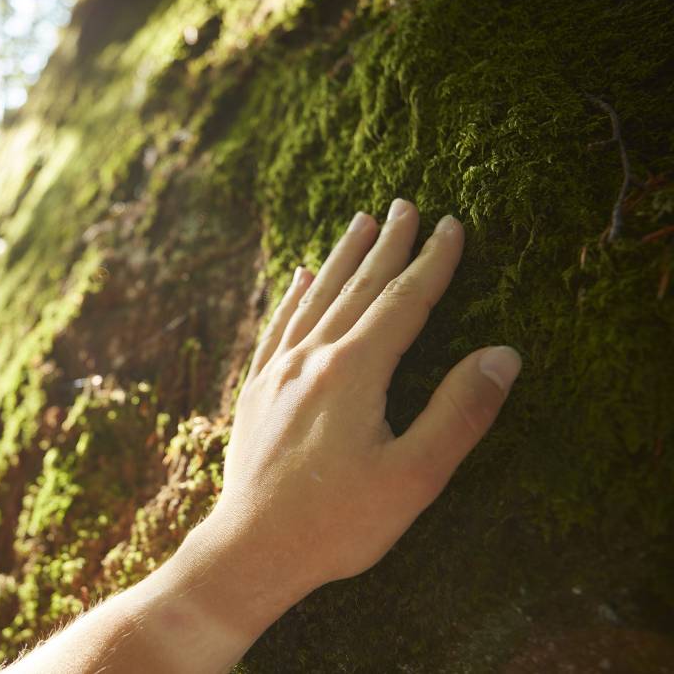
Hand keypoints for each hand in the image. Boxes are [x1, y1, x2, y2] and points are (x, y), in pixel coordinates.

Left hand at [213, 198, 520, 590]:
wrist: (251, 549)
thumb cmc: (337, 522)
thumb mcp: (414, 477)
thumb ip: (460, 412)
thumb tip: (503, 354)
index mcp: (353, 372)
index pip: (402, 302)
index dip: (432, 263)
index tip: (452, 226)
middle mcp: (311, 358)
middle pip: (357, 288)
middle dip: (387, 246)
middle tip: (405, 204)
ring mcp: (277, 372)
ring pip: (314, 299)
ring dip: (341, 258)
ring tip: (359, 222)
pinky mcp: (255, 390)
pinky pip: (277, 327)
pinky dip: (292, 297)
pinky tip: (298, 278)